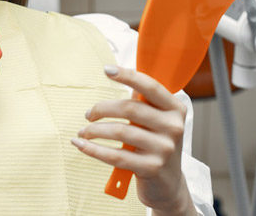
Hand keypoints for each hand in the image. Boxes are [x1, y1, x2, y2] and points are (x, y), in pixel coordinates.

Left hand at [72, 65, 195, 215]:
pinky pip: (115, 155)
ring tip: (83, 132)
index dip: (128, 75)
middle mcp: (173, 127)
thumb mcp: (157, 121)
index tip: (107, 70)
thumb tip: (117, 74)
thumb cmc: (155, 145)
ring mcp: (164, 149)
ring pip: (120, 132)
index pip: (150, 86)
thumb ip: (142, 101)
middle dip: (102, 109)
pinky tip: (80, 145)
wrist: (167, 185)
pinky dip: (93, 149)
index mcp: (175, 109)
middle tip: (88, 115)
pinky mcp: (151, 168)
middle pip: (129, 108)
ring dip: (94, 130)